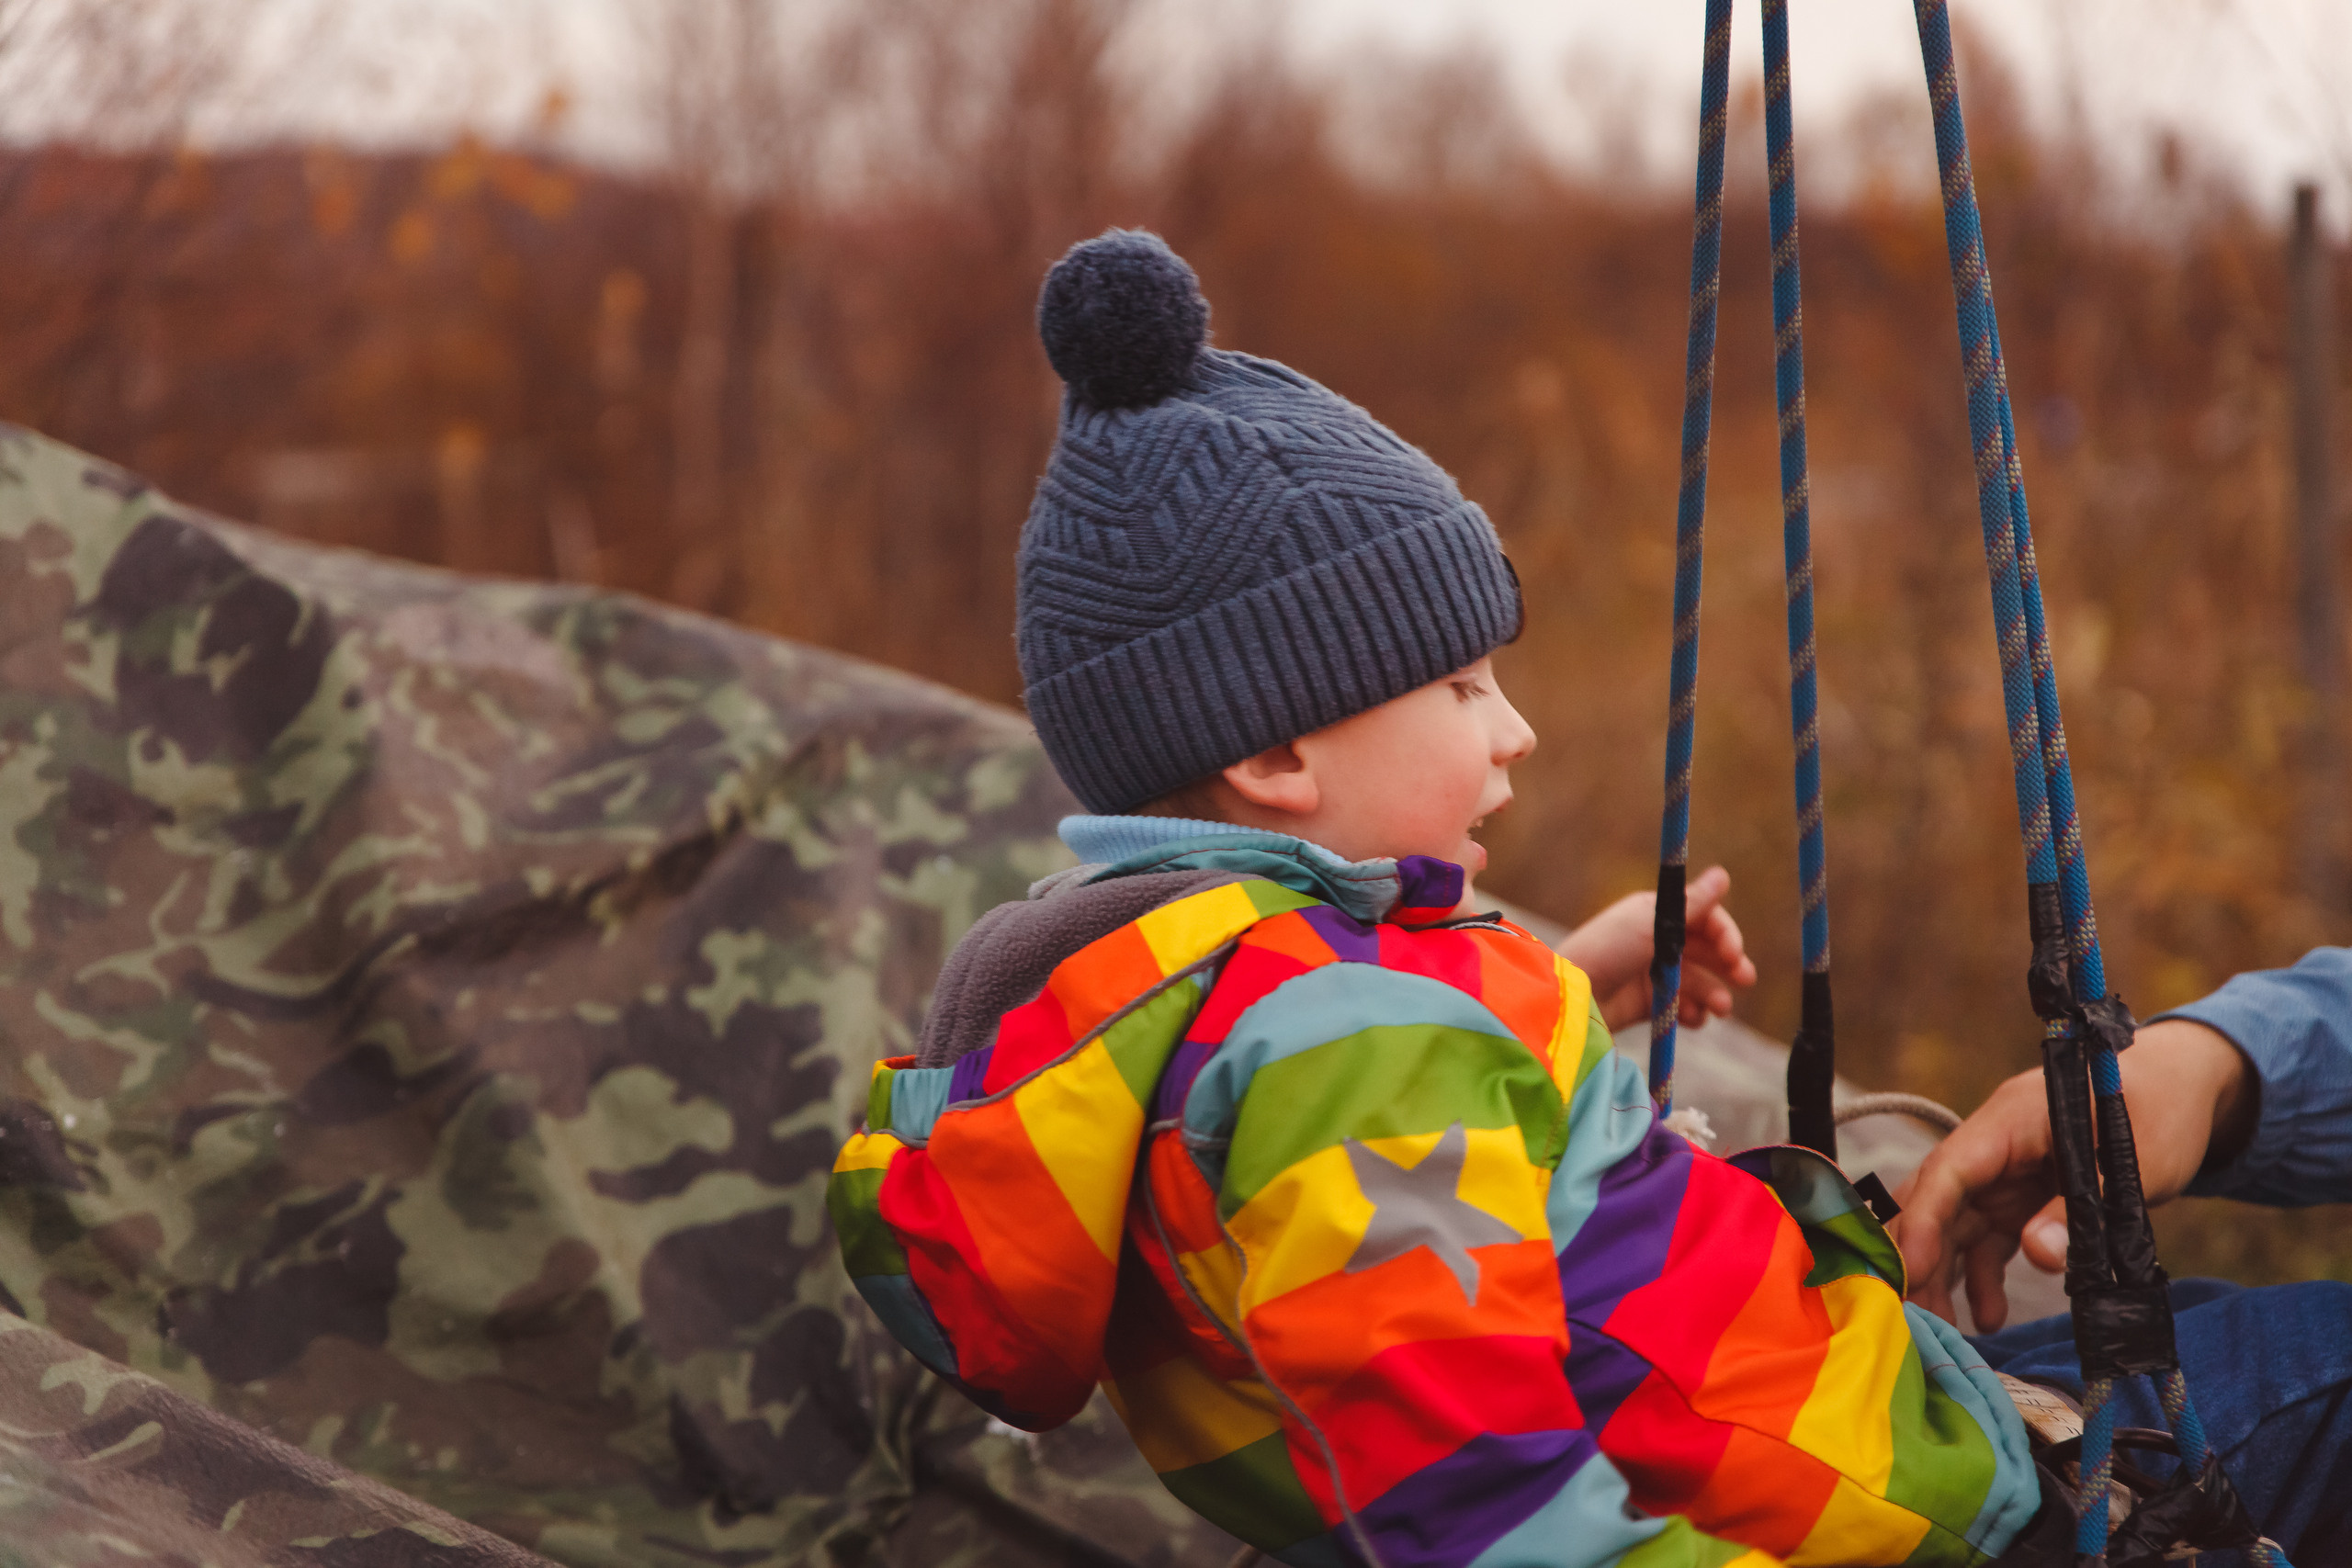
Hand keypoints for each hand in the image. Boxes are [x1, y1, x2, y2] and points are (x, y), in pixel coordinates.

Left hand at [1557, 865, 1757, 1031]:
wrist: (1573, 996)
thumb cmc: (1609, 951)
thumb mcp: (1652, 923)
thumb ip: (1692, 904)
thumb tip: (1723, 875)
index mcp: (1658, 915)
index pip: (1706, 919)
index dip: (1725, 934)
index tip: (1733, 953)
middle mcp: (1657, 942)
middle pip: (1707, 951)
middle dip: (1729, 965)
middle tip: (1744, 980)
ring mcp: (1653, 974)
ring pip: (1698, 982)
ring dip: (1714, 994)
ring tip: (1719, 1009)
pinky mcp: (1648, 1004)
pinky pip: (1681, 1008)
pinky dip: (1693, 1013)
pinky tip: (1694, 1020)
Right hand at [1892, 1018, 2256, 1329]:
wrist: (2181, 1088)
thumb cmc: (2160, 1111)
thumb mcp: (2131, 1161)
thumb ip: (2079, 1206)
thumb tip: (2038, 1253)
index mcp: (2009, 1122)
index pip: (1949, 1171)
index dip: (1922, 1219)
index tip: (1908, 1270)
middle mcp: (1993, 1148)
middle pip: (1938, 1201)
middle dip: (1918, 1255)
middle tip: (1910, 1315)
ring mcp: (2003, 1175)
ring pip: (1955, 1227)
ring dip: (1943, 1274)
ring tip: (1945, 1330)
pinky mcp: (2021, 1200)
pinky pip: (1988, 1241)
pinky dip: (1982, 1277)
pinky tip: (1989, 1316)